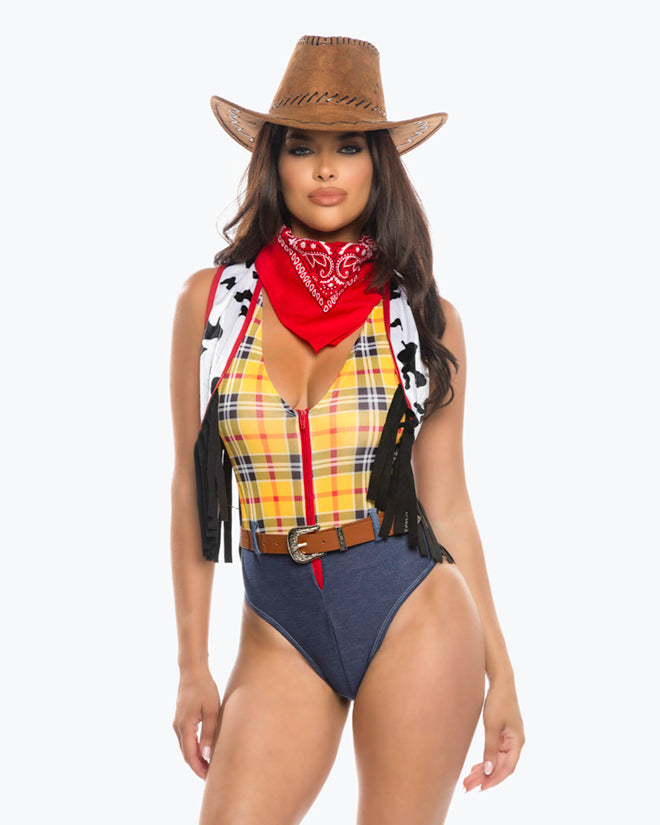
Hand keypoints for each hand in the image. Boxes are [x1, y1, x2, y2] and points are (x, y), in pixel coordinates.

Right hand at [172, 667, 221, 779]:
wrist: (192, 671)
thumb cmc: (204, 688)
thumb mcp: (211, 710)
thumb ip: (208, 733)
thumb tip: (206, 755)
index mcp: (185, 726)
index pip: (190, 755)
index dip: (199, 769)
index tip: (208, 778)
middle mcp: (178, 727)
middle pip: (186, 754)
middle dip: (197, 766)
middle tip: (211, 776)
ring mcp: (177, 722)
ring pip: (185, 747)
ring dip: (195, 758)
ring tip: (209, 765)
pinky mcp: (180, 718)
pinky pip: (185, 739)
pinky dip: (193, 748)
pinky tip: (203, 749)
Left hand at [463, 677, 524, 791]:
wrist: (500, 681)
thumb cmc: (498, 701)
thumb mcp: (492, 725)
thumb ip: (490, 748)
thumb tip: (489, 770)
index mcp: (517, 742)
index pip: (507, 768)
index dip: (494, 779)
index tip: (481, 788)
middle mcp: (515, 743)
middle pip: (501, 766)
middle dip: (485, 778)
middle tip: (468, 787)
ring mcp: (509, 739)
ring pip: (496, 761)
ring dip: (483, 771)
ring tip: (468, 780)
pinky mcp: (502, 734)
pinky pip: (494, 752)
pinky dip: (485, 760)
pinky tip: (474, 768)